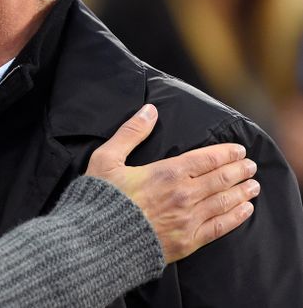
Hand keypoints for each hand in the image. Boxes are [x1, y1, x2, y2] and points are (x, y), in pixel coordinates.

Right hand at [85, 104, 257, 262]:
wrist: (97, 240)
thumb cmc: (101, 198)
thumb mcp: (106, 158)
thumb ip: (131, 132)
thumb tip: (150, 110)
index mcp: (167, 172)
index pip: (207, 158)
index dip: (226, 153)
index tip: (239, 150)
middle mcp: (184, 194)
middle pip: (221, 178)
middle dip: (239, 170)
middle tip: (250, 166)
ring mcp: (188, 219)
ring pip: (224, 201)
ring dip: (242, 191)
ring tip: (253, 185)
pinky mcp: (188, 241)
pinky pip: (220, 227)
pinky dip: (236, 217)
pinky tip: (245, 210)